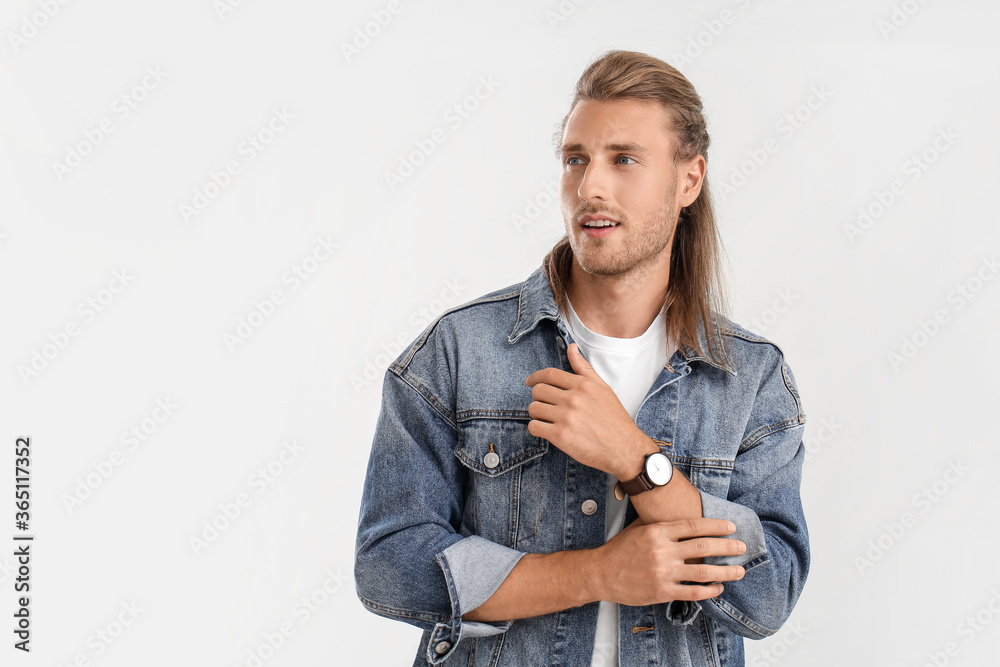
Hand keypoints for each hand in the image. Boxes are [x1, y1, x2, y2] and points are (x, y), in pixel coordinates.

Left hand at [525, 342, 651, 477]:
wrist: (624, 448)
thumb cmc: (614, 418)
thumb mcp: (602, 387)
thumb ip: (584, 368)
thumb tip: (571, 347)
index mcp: (583, 385)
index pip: (549, 374)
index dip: (535, 377)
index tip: (530, 382)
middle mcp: (573, 399)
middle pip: (538, 391)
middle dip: (538, 397)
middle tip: (544, 405)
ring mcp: (566, 418)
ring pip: (534, 409)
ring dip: (536, 413)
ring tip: (547, 418)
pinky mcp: (561, 436)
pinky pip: (535, 427)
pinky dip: (537, 428)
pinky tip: (546, 430)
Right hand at [592, 517, 746, 605]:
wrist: (601, 572)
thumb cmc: (620, 549)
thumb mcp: (638, 528)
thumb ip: (660, 523)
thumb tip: (680, 514)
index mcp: (658, 531)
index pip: (694, 526)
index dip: (716, 526)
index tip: (731, 527)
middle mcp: (663, 551)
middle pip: (704, 547)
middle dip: (727, 547)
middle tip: (742, 547)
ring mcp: (663, 572)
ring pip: (703, 572)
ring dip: (725, 571)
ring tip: (739, 570)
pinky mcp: (662, 591)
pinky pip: (692, 592)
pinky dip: (709, 591)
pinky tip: (719, 588)